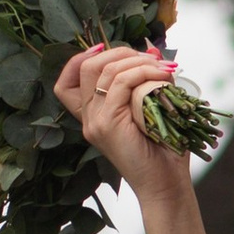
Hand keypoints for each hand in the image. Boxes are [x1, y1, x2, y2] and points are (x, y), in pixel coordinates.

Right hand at [53, 41, 194, 208]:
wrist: (166, 185)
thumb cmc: (163, 150)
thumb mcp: (151, 108)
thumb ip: (146, 81)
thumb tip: (152, 49)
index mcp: (92, 116)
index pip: (67, 80)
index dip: (81, 57)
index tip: (107, 48)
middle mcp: (88, 118)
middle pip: (86, 66)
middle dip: (120, 52)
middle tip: (152, 58)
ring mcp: (95, 121)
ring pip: (105, 70)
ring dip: (138, 61)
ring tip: (164, 68)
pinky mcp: (107, 124)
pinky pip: (122, 83)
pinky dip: (143, 72)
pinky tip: (163, 76)